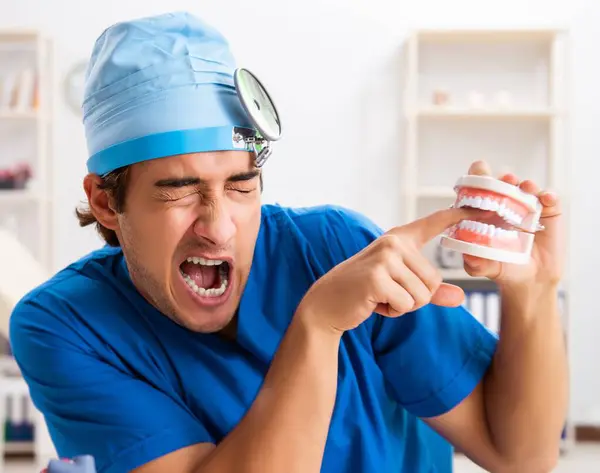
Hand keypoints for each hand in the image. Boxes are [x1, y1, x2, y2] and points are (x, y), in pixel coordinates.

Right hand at [296, 207, 476, 333]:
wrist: (327, 304)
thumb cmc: (365, 292)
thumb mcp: (400, 287)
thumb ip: (431, 291)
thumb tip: (461, 299)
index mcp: (400, 238)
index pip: (434, 222)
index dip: (460, 215)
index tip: (487, 206)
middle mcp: (393, 242)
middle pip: (434, 281)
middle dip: (415, 297)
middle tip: (388, 293)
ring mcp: (385, 258)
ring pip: (423, 294)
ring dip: (404, 305)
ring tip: (381, 297)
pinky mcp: (378, 277)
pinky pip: (407, 303)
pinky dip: (393, 311)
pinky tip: (375, 303)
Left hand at [461, 161, 563, 287]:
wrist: (532, 279)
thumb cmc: (504, 267)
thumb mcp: (486, 268)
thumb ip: (476, 264)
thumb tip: (468, 257)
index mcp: (485, 211)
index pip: (478, 189)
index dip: (476, 182)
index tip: (476, 181)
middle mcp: (505, 204)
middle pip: (502, 183)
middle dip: (502, 178)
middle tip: (505, 180)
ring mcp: (527, 206)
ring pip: (526, 187)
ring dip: (526, 184)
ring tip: (526, 187)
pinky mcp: (548, 211)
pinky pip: (549, 198)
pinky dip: (549, 195)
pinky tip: (546, 199)